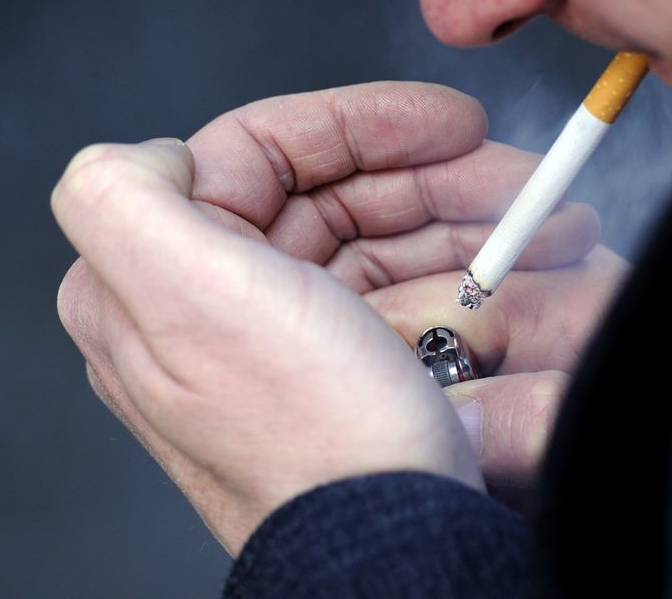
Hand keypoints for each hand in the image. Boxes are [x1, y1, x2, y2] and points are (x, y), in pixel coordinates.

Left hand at [52, 82, 624, 554]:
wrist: (395, 548)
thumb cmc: (308, 436)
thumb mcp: (193, 299)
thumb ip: (120, 197)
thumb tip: (160, 150)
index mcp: (162, 280)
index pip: (259, 154)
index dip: (362, 124)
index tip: (451, 122)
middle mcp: (221, 305)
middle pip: (337, 196)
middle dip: (442, 177)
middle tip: (523, 180)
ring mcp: (294, 339)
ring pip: (389, 240)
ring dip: (475, 223)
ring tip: (551, 226)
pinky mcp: (350, 371)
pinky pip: (416, 291)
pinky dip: (476, 272)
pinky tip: (529, 269)